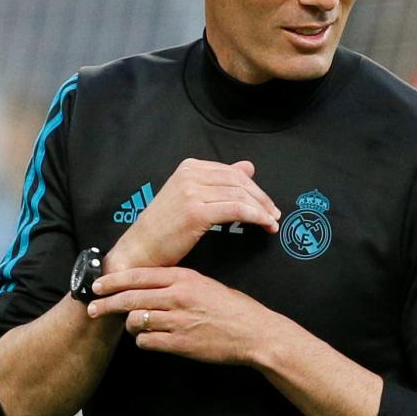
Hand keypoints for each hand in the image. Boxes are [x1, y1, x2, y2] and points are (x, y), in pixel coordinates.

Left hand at [87, 266, 282, 365]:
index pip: (139, 276)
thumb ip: (176, 283)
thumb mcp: (205, 284)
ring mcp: (178, 321)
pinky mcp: (180, 344)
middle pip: (130, 298)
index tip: (97, 285)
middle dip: (106, 304)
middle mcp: (177, 297)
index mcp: (183, 278)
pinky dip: (144, 341)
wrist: (253, 332)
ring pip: (136, 321)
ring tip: (132, 327)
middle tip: (92, 308)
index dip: (114, 281)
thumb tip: (149, 287)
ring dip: (130, 326)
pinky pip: (148, 342)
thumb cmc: (232, 308)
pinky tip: (149, 340)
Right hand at [107, 159, 280, 270]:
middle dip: (262, 199)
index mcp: (189, 166)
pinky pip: (237, 209)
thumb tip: (248, 166)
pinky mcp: (196, 210)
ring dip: (262, 210)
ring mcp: (192, 190)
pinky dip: (256, 217)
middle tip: (275, 214)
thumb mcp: (191, 197)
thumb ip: (218, 181)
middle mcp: (190, 174)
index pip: (232, 172)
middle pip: (239, 182)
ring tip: (272, 223)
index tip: (267, 204)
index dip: (255, 188)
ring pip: (241, 195)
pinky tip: (264, 226)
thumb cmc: (165, 229)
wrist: (141, 249)